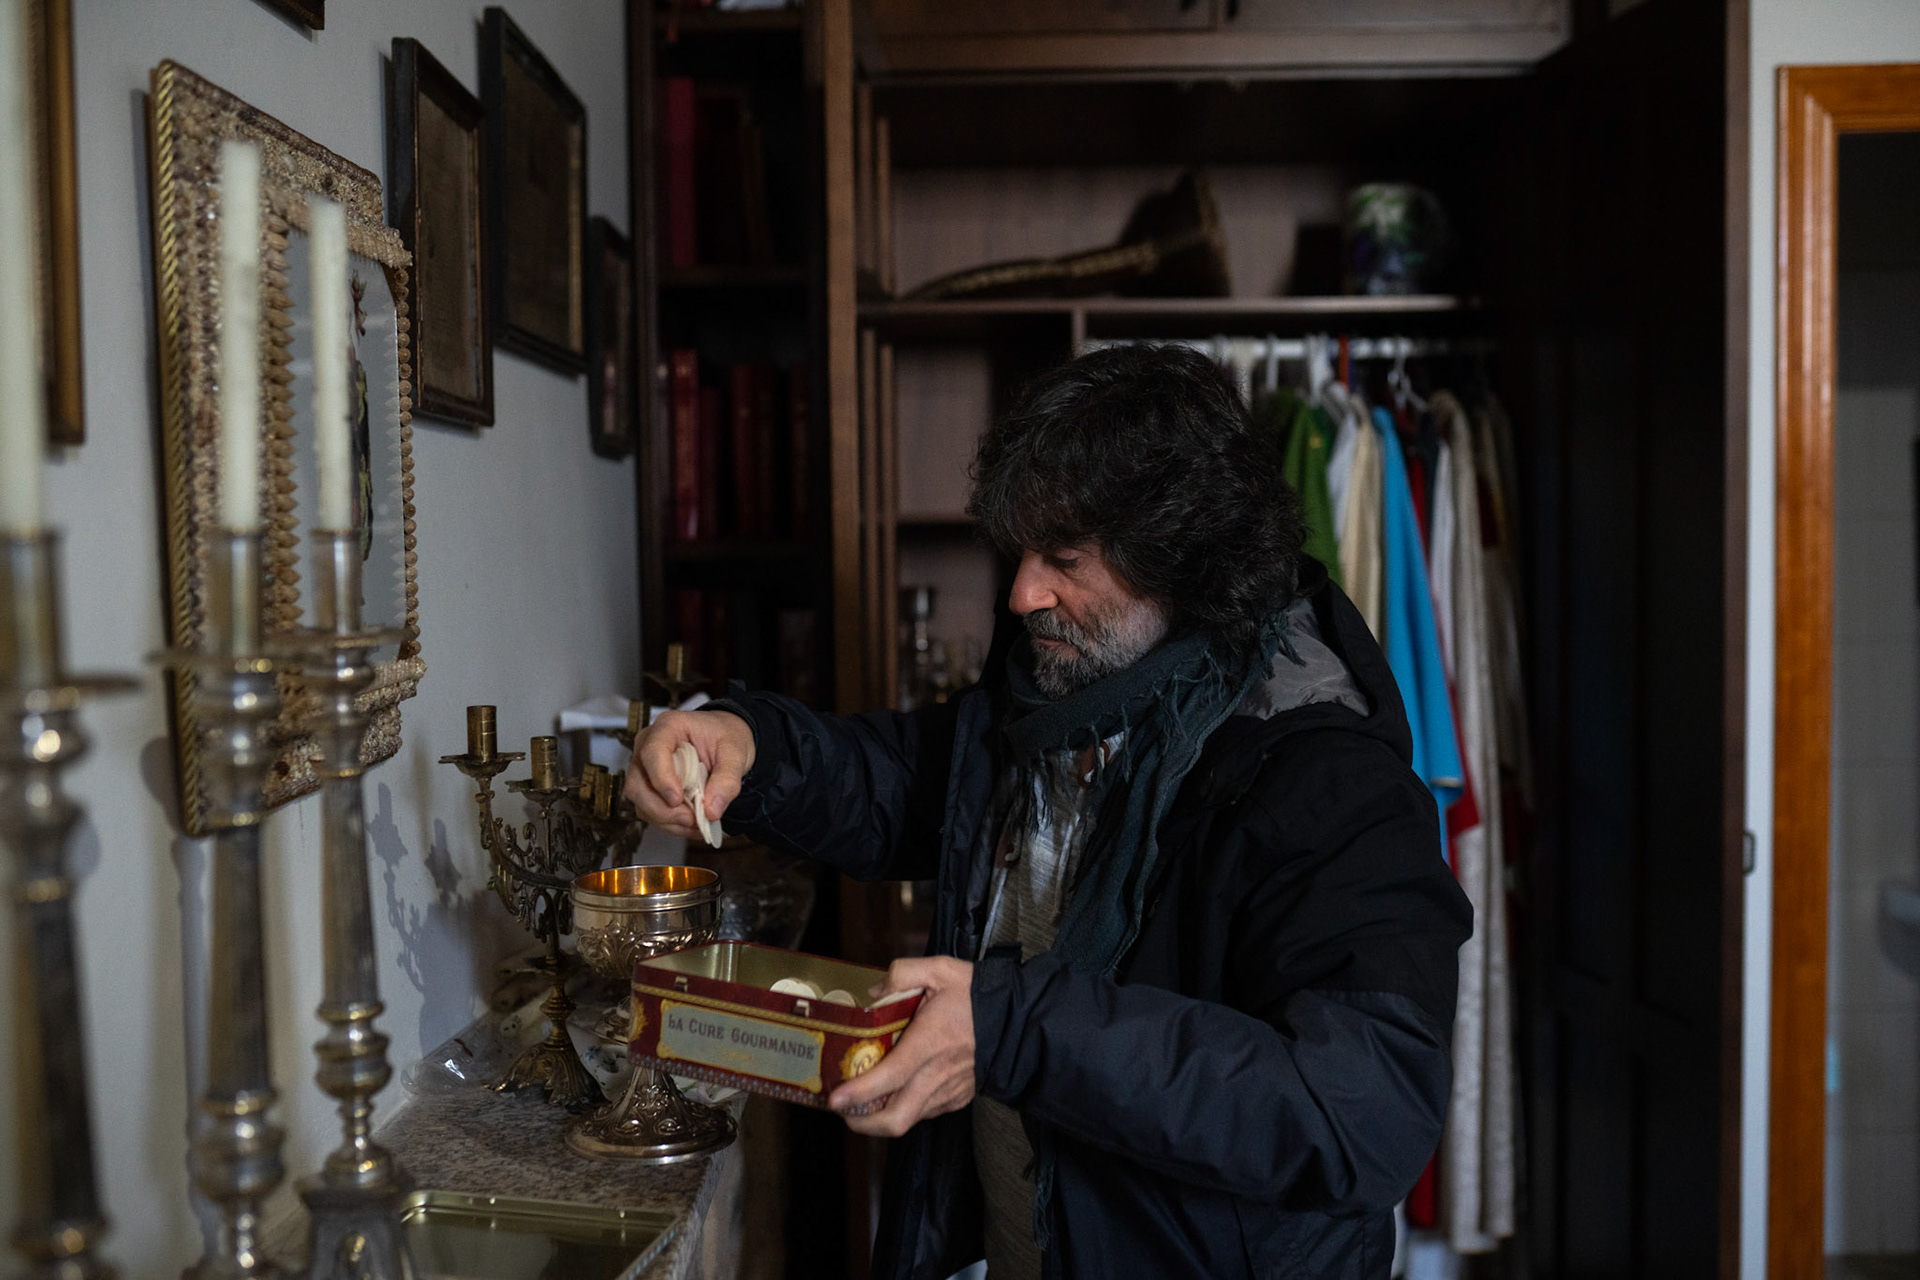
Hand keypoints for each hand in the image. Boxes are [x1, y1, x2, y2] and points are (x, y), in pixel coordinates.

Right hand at [624, 708, 755, 838]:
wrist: (723, 740)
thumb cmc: (725, 738)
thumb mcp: (735, 753)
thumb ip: (727, 780)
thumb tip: (711, 811)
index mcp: (668, 727)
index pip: (652, 753)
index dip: (661, 779)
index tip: (678, 799)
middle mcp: (648, 746)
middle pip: (637, 784)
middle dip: (663, 809)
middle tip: (693, 819)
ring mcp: (644, 768)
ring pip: (640, 803)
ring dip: (668, 821)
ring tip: (698, 824)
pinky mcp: (648, 788)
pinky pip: (650, 812)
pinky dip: (670, 824)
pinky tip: (692, 824)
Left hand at [830, 957, 975, 1136]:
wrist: (1019, 1019)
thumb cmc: (979, 995)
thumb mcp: (940, 969)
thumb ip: (902, 973)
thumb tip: (875, 991)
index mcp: (929, 1044)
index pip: (889, 1078)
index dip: (858, 1093)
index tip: (835, 1099)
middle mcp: (937, 1075)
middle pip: (896, 1119)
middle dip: (863, 1124)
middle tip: (843, 1111)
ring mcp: (949, 1091)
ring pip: (910, 1120)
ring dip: (881, 1118)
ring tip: (862, 1103)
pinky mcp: (958, 1097)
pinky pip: (926, 1112)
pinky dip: (906, 1108)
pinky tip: (896, 1093)